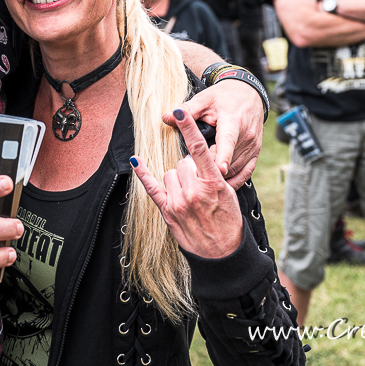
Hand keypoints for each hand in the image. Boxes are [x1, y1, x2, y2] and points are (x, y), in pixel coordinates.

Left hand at [130, 115, 243, 258]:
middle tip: (200, 182)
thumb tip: (196, 158)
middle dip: (190, 168)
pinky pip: (151, 188)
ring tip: (189, 193)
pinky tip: (136, 160)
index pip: (199, 149)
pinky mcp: (167, 212)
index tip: (180, 111)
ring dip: (178, 178)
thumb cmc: (228, 221)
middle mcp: (193, 191)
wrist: (223, 254)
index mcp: (212, 183)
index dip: (188, 127)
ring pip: (170, 173)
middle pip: (183, 162)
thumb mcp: (228, 193)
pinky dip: (143, 174)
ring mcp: (178, 202)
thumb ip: (212, 173)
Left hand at [164, 82, 262, 188]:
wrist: (248, 94)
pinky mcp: (256, 153)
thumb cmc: (223, 96)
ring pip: (236, 169)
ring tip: (201, 179)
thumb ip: (187, 110)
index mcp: (233, 121)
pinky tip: (219, 183)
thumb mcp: (204, 99)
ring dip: (221, 176)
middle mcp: (246, 136)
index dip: (223, 156)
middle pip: (229, 160)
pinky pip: (246, 172)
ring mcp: (253, 146)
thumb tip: (166, 117)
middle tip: (193, 173)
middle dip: (212, 168)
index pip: (228, 141)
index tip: (218, 170)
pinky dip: (233, 179)